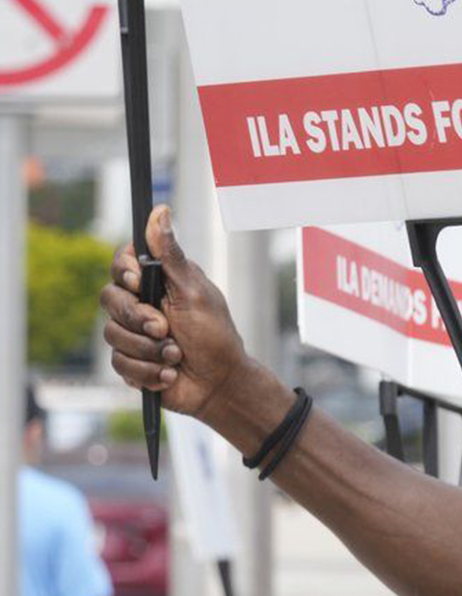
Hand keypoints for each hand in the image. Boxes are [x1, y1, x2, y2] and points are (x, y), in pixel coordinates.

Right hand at [99, 205, 251, 420]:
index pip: (121, 264)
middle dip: (138, 318)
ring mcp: (132, 333)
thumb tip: (160, 211)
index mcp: (158, 283)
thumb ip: (171, 255)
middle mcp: (141, 304)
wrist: (219, 384)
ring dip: (148, 350)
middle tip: (166, 330)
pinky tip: (170, 374)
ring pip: (111, 334)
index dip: (124, 271)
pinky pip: (119, 363)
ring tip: (176, 356)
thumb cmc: (215, 336)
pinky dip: (148, 371)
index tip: (139, 281)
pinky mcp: (129, 360)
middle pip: (109, 298)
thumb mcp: (195, 292)